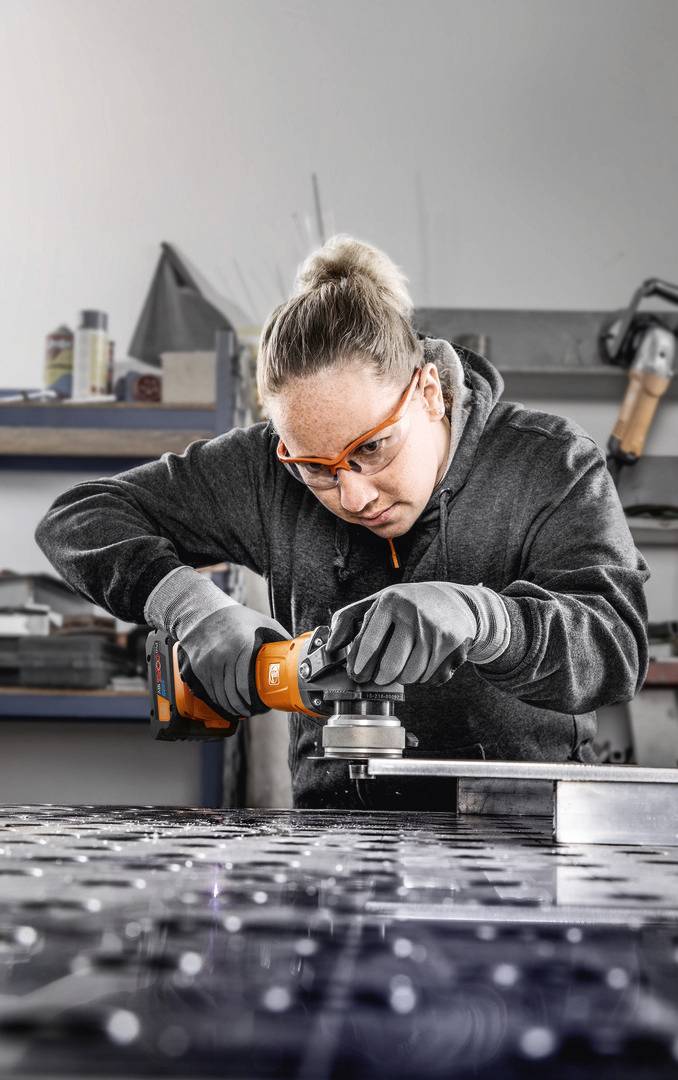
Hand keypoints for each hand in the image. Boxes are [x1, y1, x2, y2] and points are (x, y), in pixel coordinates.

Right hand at [144, 565, 290, 717]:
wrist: (203, 612)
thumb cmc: (236, 618)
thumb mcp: (263, 622)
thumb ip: (280, 638)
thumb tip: (298, 653)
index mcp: (241, 645)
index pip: (246, 684)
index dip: (255, 700)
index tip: (264, 706)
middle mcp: (222, 656)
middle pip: (234, 694)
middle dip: (246, 707)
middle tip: (256, 711)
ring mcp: (207, 663)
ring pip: (221, 696)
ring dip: (233, 707)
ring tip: (244, 710)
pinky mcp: (197, 668)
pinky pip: (209, 692)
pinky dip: (219, 701)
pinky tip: (228, 704)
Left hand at [325, 581, 509, 686]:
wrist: (455, 602)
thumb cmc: (408, 605)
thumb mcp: (377, 603)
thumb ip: (347, 620)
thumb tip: (331, 647)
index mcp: (391, 602)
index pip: (368, 642)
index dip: (359, 664)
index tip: (356, 674)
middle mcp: (413, 614)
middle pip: (390, 668)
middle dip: (381, 677)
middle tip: (381, 675)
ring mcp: (435, 630)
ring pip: (410, 676)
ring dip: (404, 676)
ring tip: (406, 661)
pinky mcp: (453, 645)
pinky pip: (429, 678)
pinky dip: (423, 676)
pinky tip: (424, 660)